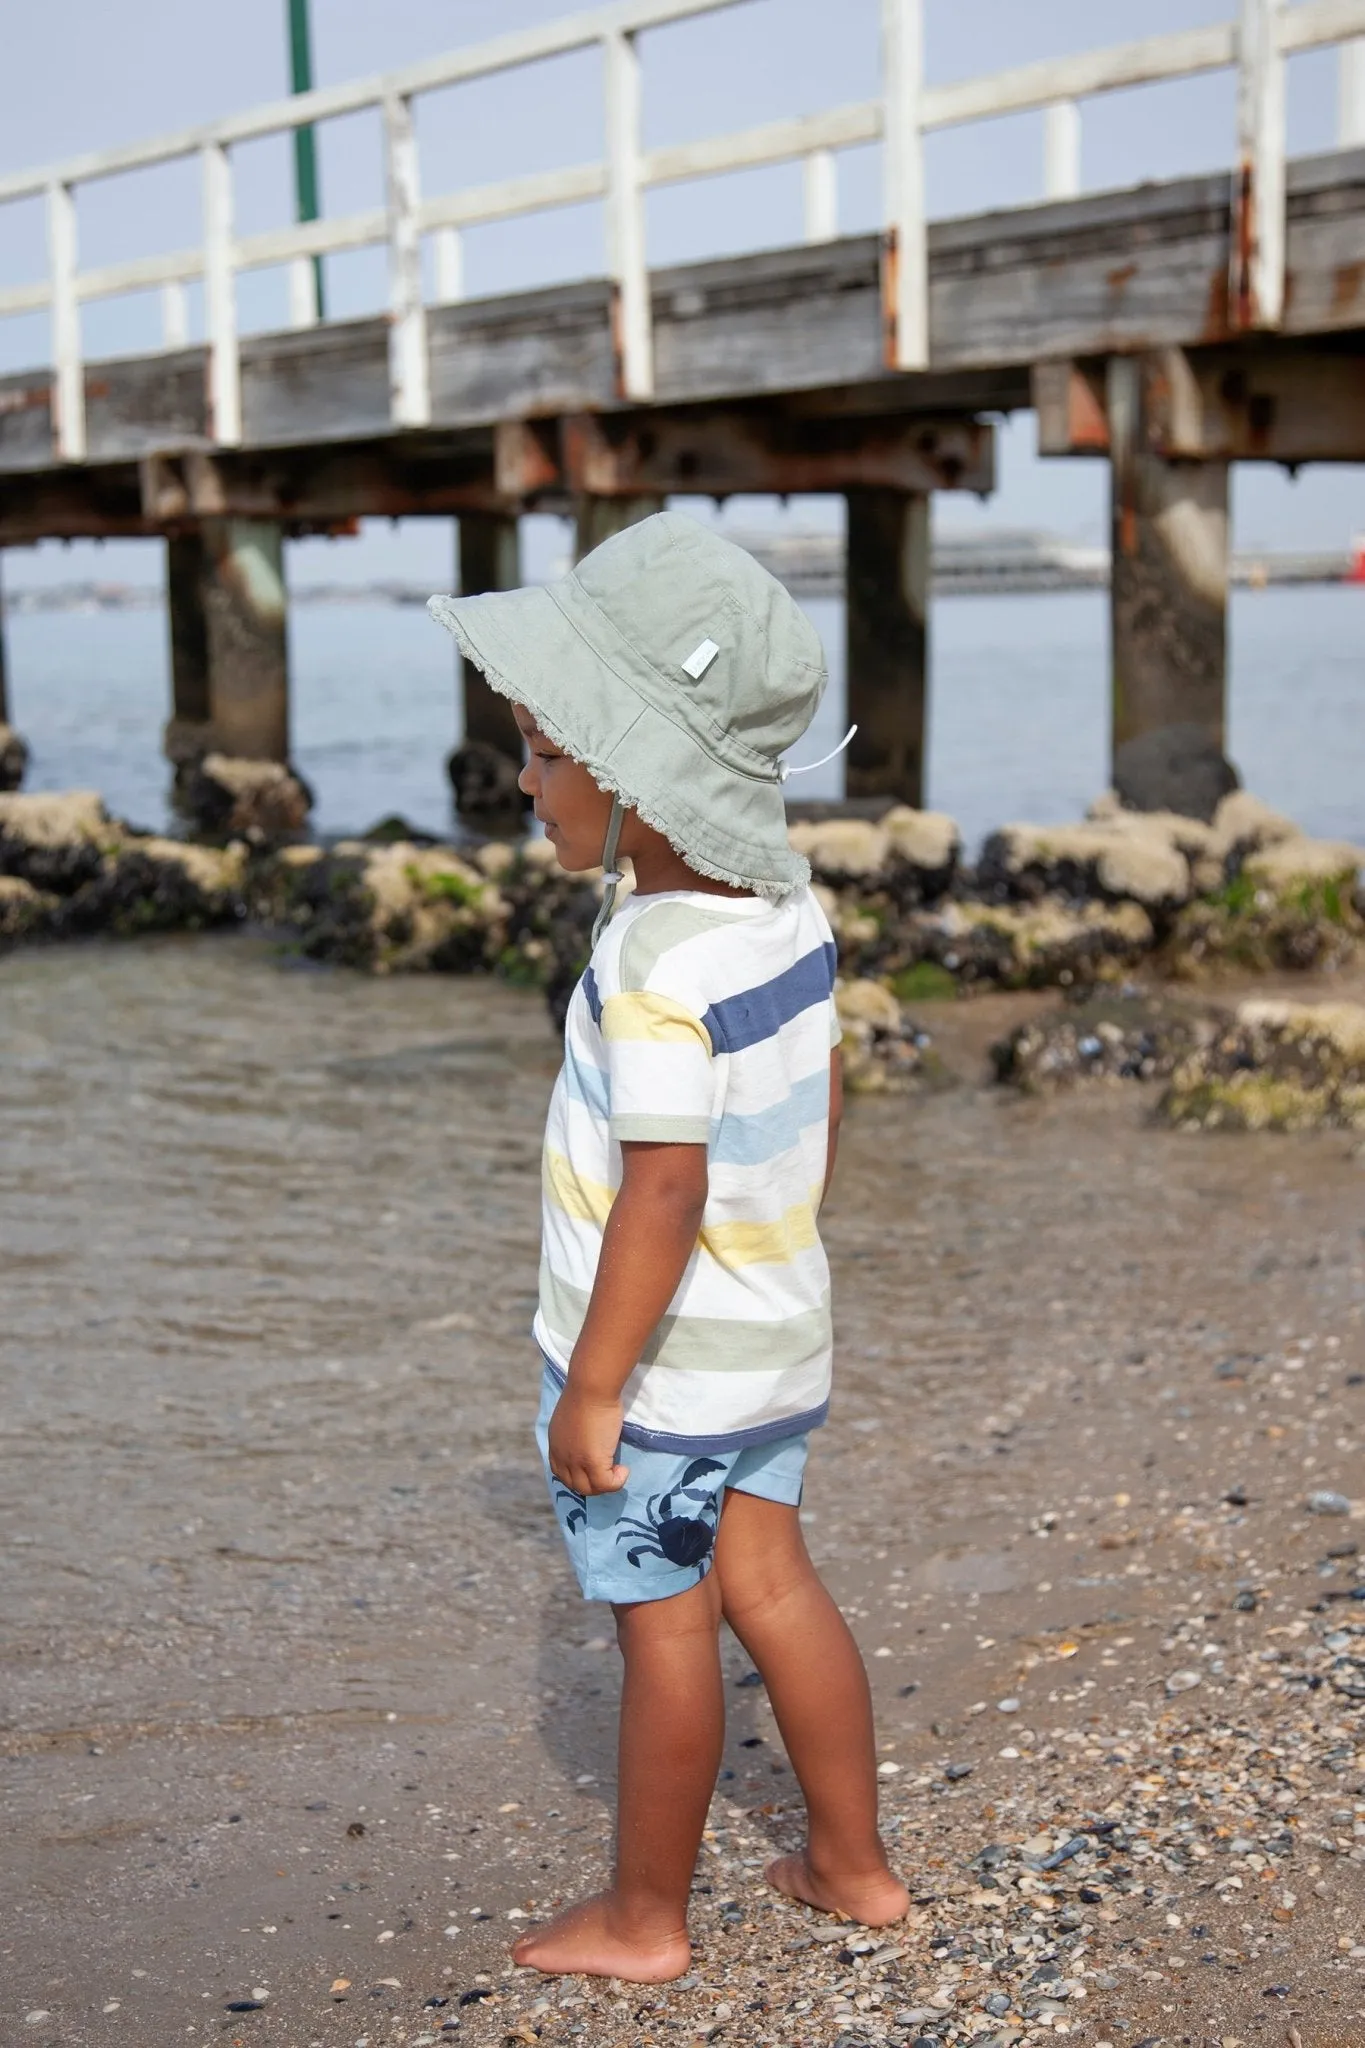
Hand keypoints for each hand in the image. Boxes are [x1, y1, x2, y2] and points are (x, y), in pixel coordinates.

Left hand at [548, 1382, 628, 1497]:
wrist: (591, 1387)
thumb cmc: (587, 1392)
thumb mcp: (572, 1416)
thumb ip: (575, 1431)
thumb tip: (588, 1437)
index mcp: (555, 1444)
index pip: (561, 1473)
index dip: (579, 1475)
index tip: (595, 1466)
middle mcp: (561, 1456)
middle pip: (574, 1485)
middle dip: (593, 1483)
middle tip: (610, 1469)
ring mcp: (575, 1461)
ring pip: (589, 1489)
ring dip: (605, 1484)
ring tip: (617, 1470)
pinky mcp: (592, 1462)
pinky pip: (606, 1485)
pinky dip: (617, 1482)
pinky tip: (624, 1469)